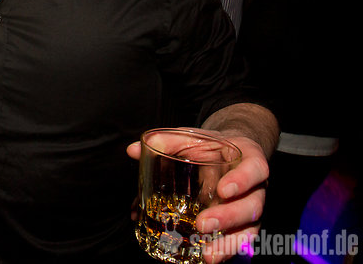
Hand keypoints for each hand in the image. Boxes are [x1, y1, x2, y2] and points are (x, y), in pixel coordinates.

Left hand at [127, 131, 268, 262]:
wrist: (228, 151)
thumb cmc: (210, 145)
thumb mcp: (192, 137)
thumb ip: (166, 141)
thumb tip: (132, 150)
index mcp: (249, 159)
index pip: (255, 168)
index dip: (243, 179)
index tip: (224, 189)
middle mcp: (255, 186)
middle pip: (252, 205)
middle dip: (229, 217)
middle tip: (202, 224)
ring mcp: (250, 207)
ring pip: (250, 228)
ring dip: (229, 244)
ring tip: (208, 255)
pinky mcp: (242, 223)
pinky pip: (240, 240)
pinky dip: (226, 251)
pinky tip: (208, 257)